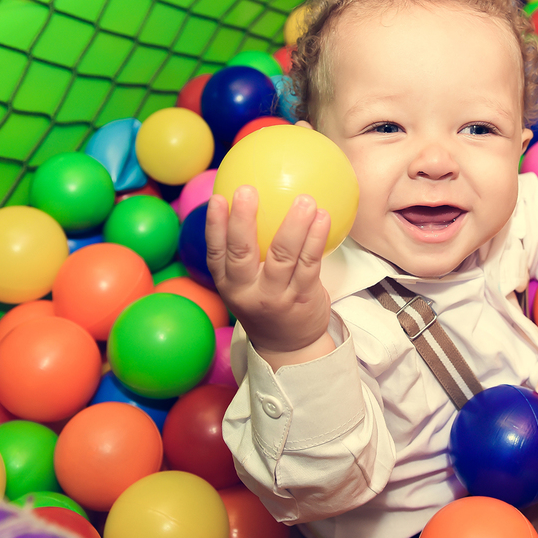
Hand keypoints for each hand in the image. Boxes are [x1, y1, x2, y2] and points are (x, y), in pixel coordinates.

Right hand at [206, 186, 333, 364]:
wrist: (290, 347)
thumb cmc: (267, 302)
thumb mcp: (246, 285)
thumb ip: (245, 252)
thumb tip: (253, 201)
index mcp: (229, 285)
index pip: (216, 254)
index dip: (214, 227)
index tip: (218, 198)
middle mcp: (249, 292)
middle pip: (242, 254)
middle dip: (243, 221)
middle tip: (247, 190)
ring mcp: (277, 296)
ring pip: (283, 256)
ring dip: (293, 225)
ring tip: (303, 199)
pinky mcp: (303, 298)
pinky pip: (310, 263)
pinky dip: (316, 238)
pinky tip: (322, 217)